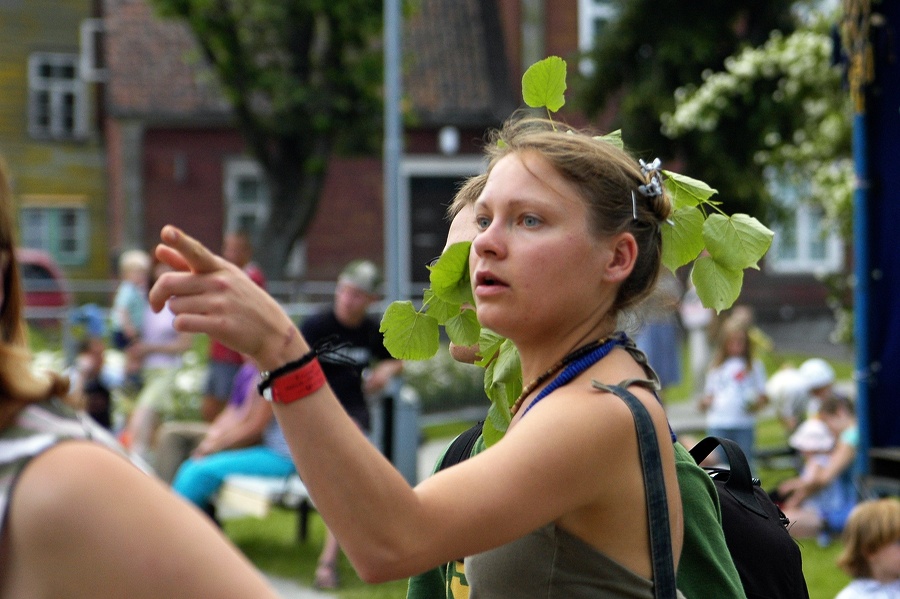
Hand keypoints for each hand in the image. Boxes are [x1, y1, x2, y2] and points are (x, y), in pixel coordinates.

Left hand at [149, 226, 306, 370]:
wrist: (271, 330)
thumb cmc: (242, 301)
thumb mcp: (222, 277)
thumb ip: (187, 264)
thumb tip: (159, 249)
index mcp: (219, 267)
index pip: (196, 251)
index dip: (180, 241)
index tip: (166, 231)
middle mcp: (219, 282)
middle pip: (168, 282)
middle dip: (158, 295)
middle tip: (157, 305)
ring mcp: (220, 303)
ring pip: (174, 306)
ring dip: (178, 312)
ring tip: (198, 313)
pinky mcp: (219, 325)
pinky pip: (182, 323)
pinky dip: (183, 325)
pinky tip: (197, 324)